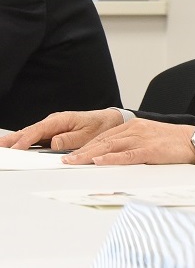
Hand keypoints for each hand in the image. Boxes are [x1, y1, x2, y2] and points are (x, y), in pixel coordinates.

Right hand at [0, 109, 122, 150]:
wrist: (109, 121)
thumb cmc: (99, 126)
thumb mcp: (87, 134)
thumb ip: (70, 138)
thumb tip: (53, 143)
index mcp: (61, 120)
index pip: (38, 131)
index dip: (26, 140)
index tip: (15, 148)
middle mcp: (53, 122)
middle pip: (29, 131)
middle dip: (12, 139)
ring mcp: (51, 127)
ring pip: (29, 134)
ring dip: (14, 140)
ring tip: (1, 147)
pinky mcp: (52, 133)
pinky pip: (35, 138)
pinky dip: (23, 142)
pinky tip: (14, 147)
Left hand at [62, 119, 194, 165]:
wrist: (194, 140)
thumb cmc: (171, 142)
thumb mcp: (147, 138)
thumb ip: (130, 144)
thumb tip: (110, 156)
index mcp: (133, 126)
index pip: (104, 136)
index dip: (86, 146)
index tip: (71, 155)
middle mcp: (135, 129)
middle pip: (103, 141)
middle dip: (82, 151)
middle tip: (65, 161)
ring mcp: (142, 139)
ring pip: (111, 146)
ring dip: (90, 155)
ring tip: (75, 162)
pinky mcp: (150, 150)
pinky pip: (128, 155)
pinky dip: (112, 158)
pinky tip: (100, 161)